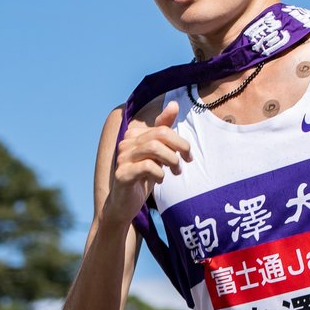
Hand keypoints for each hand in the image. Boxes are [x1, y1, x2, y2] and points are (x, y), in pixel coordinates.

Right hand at [102, 101, 190, 226]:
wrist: (124, 205)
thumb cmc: (142, 178)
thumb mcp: (157, 154)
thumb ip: (163, 130)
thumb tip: (174, 104)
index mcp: (133, 135)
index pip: (162, 128)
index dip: (180, 141)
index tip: (187, 155)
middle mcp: (125, 143)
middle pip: (160, 135)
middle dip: (179, 147)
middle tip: (186, 162)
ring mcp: (122, 158)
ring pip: (154, 148)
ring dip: (171, 160)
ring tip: (175, 171)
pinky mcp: (122, 174)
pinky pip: (147, 166)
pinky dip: (159, 173)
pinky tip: (160, 179)